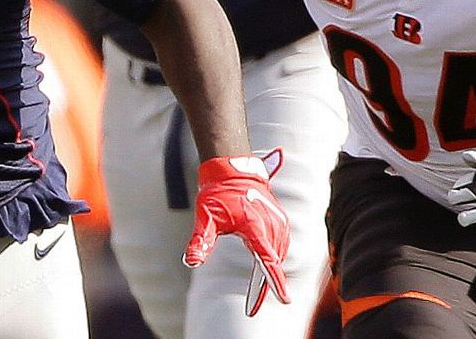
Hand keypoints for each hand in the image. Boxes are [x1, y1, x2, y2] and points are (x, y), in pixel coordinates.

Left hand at [184, 153, 290, 316]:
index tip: (284, 299)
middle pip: (273, 261)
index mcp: (255, 226)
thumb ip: (201, 241)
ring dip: (271, 270)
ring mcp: (278, 222)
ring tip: (258, 291)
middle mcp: (271, 224)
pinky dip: (275, 257)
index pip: (267, 259)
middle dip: (267, 283)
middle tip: (252, 306)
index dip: (275, 281)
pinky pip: (281, 245)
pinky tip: (267, 265)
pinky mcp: (280, 220)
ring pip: (279, 254)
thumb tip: (191, 261)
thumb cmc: (217, 193)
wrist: (232, 170)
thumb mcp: (205, 218)